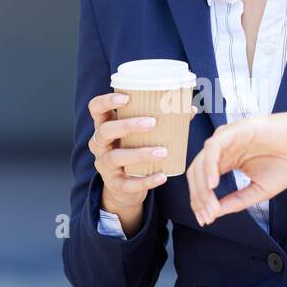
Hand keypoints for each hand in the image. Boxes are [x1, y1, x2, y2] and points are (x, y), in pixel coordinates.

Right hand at [88, 91, 193, 222]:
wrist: (124, 188)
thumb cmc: (134, 151)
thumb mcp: (140, 136)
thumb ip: (161, 122)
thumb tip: (190, 109)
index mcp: (105, 126)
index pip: (96, 108)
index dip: (106, 101)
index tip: (126, 98)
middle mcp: (99, 144)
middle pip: (105, 130)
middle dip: (127, 125)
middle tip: (152, 123)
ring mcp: (104, 165)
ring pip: (115, 157)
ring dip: (139, 154)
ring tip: (162, 152)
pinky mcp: (114, 184)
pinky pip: (128, 183)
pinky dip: (146, 180)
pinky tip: (162, 176)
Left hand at [187, 107, 286, 225]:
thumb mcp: (259, 190)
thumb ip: (236, 201)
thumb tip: (213, 214)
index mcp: (228, 161)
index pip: (203, 181)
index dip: (201, 202)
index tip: (206, 220)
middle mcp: (224, 149)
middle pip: (197, 173)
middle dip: (198, 197)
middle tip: (206, 216)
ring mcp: (228, 138)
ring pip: (201, 161)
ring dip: (202, 186)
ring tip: (210, 205)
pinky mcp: (236, 129)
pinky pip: (213, 147)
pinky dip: (209, 166)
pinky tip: (213, 184)